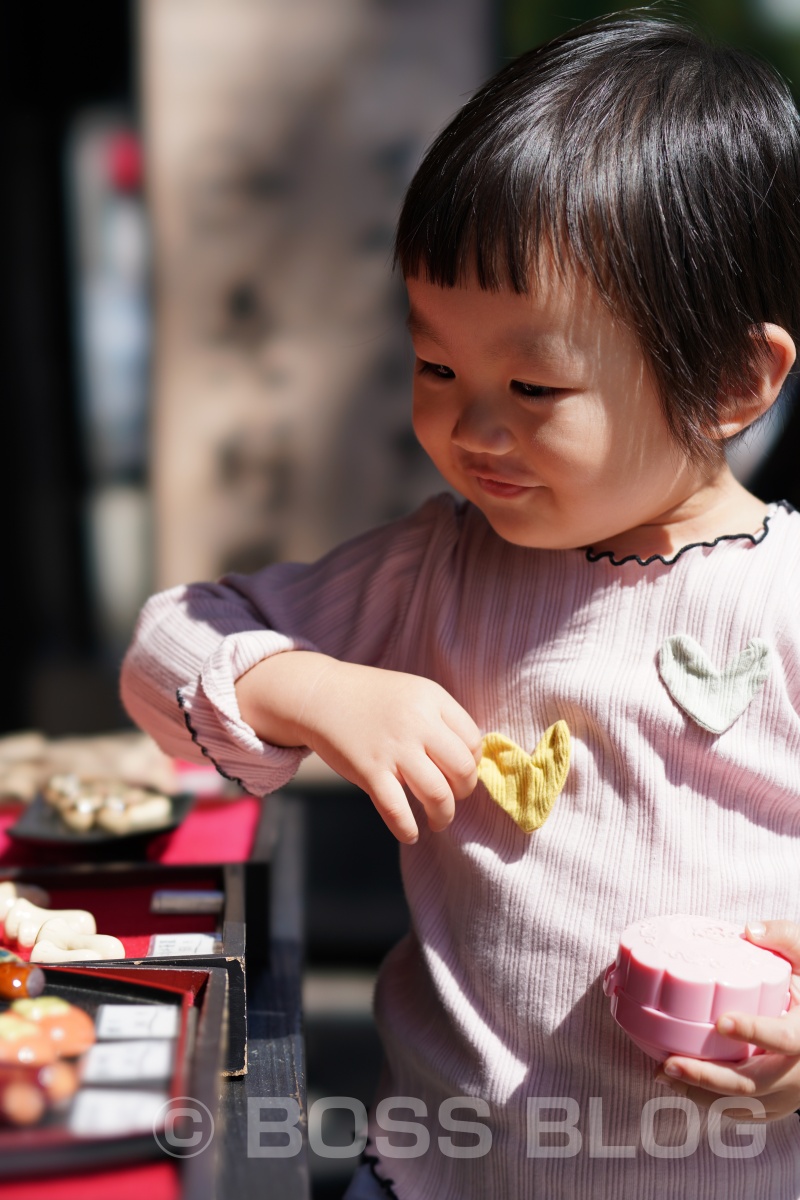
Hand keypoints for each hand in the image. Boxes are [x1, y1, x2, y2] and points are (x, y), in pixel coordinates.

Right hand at [236, 653, 481, 842]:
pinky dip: (408, 829)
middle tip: (452, 798)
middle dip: (463, 792)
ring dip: (443, 816)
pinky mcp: (369, 770)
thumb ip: (440, 719)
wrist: (319, 695)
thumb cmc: (370, 698)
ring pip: (438, 794)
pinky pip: (397, 810)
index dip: (471, 763)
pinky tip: (411, 834)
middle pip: (462, 769)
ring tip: (438, 821)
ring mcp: (393, 747)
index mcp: (432, 698)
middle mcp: (417, 722)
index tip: (459, 773)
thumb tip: (468, 762)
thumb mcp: (412, 693)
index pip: (473, 740)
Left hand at [654, 920, 799, 1120]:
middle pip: (755, 1083)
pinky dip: (709, 1101)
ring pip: (744, 1104)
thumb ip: (785, 938)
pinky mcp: (777, 1103)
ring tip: (662, 1073)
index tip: (722, 1022)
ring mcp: (789, 1092)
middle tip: (670, 1063)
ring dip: (701, 1093)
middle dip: (709, 1077)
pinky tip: (679, 1082)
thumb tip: (748, 930)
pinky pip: (742, 1110)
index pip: (787, 1038)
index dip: (755, 1032)